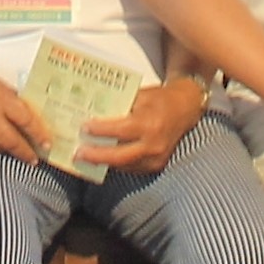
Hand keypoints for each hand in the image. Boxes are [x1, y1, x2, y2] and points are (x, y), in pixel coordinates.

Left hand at [83, 77, 206, 175]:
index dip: (100, 131)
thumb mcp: (140, 96)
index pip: (120, 131)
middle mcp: (153, 144)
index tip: (83, 127)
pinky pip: (131, 168)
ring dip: (102, 162)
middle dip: (96, 156)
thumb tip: (92, 112)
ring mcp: (156, 158)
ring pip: (123, 165)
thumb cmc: (159, 99)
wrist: (185, 109)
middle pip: (119, 156)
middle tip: (77, 153)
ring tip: (84, 157)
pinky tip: (101, 158)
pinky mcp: (156, 166)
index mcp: (150, 123)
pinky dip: (115, 164)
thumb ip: (119, 106)